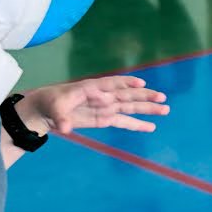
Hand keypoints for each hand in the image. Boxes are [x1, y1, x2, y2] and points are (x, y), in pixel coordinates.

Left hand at [19, 76, 168, 135]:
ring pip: (130, 107)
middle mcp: (103, 96)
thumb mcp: (53, 108)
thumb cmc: (50, 102)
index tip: (140, 83)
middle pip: (127, 95)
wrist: (46, 110)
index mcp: (91, 89)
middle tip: (162, 98)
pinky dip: (137, 124)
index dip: (126, 83)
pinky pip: (124, 122)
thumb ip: (61, 118)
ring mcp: (106, 108)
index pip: (111, 84)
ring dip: (147, 108)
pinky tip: (151, 127)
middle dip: (144, 96)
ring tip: (165, 110)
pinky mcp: (105, 119)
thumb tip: (66, 128)